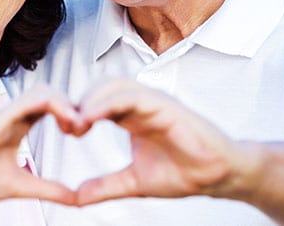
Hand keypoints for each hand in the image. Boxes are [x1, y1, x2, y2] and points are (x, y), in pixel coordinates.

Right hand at [0, 85, 82, 204]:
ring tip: (76, 125)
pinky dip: (52, 104)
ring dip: (65, 103)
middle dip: (72, 105)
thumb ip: (49, 189)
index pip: (50, 105)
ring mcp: (6, 114)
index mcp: (18, 125)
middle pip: (51, 93)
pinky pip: (30, 99)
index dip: (70, 113)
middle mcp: (13, 115)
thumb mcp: (22, 186)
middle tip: (82, 128)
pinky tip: (66, 122)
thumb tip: (76, 199)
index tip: (80, 132)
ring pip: (43, 91)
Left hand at [73, 79, 247, 204]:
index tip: (65, 131)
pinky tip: (92, 118)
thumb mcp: (134, 183)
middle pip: (101, 88)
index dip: (79, 111)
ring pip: (114, 85)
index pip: (98, 101)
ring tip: (76, 123)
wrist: (218, 176)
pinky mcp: (166, 105)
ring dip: (91, 100)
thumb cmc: (183, 172)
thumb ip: (105, 186)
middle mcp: (142, 104)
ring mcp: (154, 102)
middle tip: (66, 127)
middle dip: (80, 102)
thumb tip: (76, 198)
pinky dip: (108, 102)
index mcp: (132, 117)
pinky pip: (132, 95)